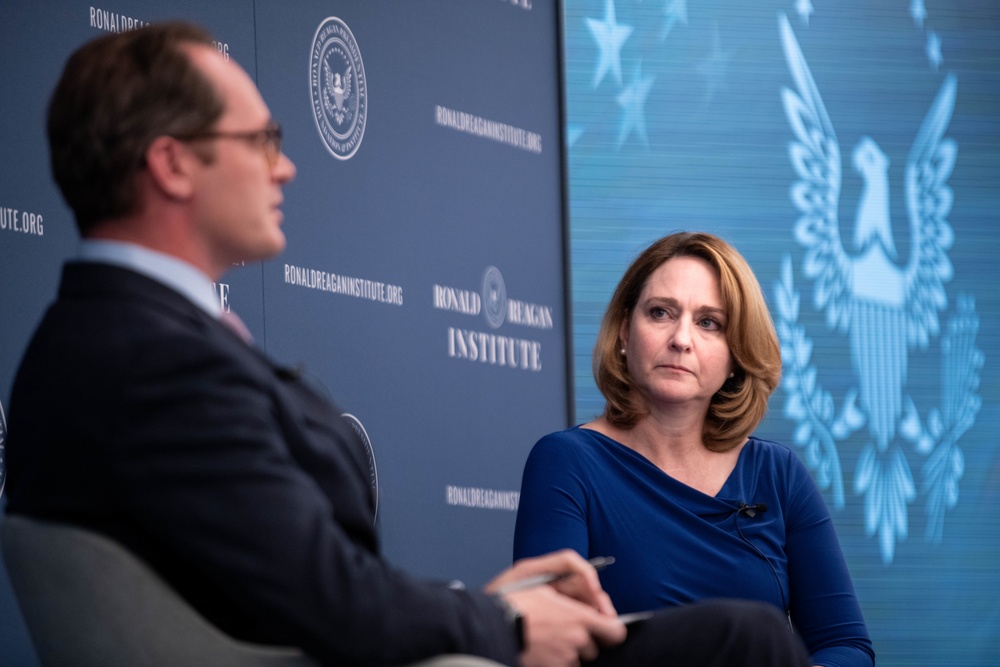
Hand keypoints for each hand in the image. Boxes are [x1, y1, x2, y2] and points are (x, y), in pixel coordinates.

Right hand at [485, 551, 625, 666]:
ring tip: (545, 641)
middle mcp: (576, 640)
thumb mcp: (544, 584)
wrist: (491, 627)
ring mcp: (565, 659)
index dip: (611, 630)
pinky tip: (539, 651)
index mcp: (579, 617)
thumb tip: (589, 597)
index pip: (615, 631)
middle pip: (594, 648)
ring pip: (577, 660)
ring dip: (567, 653)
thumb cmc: (513, 601)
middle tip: (561, 631)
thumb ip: (571, 590)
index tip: (604, 628)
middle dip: (583, 641)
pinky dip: (554, 662)